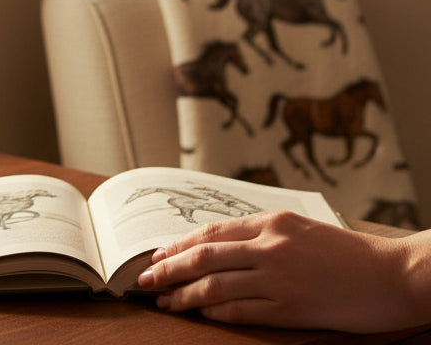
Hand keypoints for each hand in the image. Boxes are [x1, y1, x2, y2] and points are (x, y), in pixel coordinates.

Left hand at [137, 211, 427, 331]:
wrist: (391, 276)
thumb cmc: (346, 253)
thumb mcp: (299, 228)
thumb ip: (261, 232)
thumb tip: (219, 244)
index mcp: (271, 222)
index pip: (211, 232)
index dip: (180, 243)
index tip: (158, 253)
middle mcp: (269, 246)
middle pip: (205, 255)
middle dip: (170, 267)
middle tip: (145, 278)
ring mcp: (278, 278)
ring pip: (216, 284)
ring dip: (185, 294)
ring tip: (164, 301)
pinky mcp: (290, 308)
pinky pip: (241, 310)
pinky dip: (215, 312)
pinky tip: (199, 315)